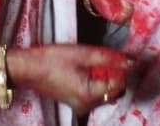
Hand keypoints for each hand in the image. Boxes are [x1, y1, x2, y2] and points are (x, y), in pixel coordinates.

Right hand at [10, 45, 132, 114]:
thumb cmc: (52, 59)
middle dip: (114, 73)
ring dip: (105, 76)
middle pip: (114, 91)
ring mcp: (81, 106)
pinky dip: (96, 81)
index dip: (122, 69)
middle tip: (104, 58)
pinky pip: (94, 93)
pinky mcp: (76, 102)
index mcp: (90, 95)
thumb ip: (110, 58)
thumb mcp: (83, 54)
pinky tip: (85, 69)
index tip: (118, 56)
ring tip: (91, 62)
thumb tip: (131, 62)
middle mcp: (87, 105)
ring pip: (105, 92)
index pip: (120, 84)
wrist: (28, 69)